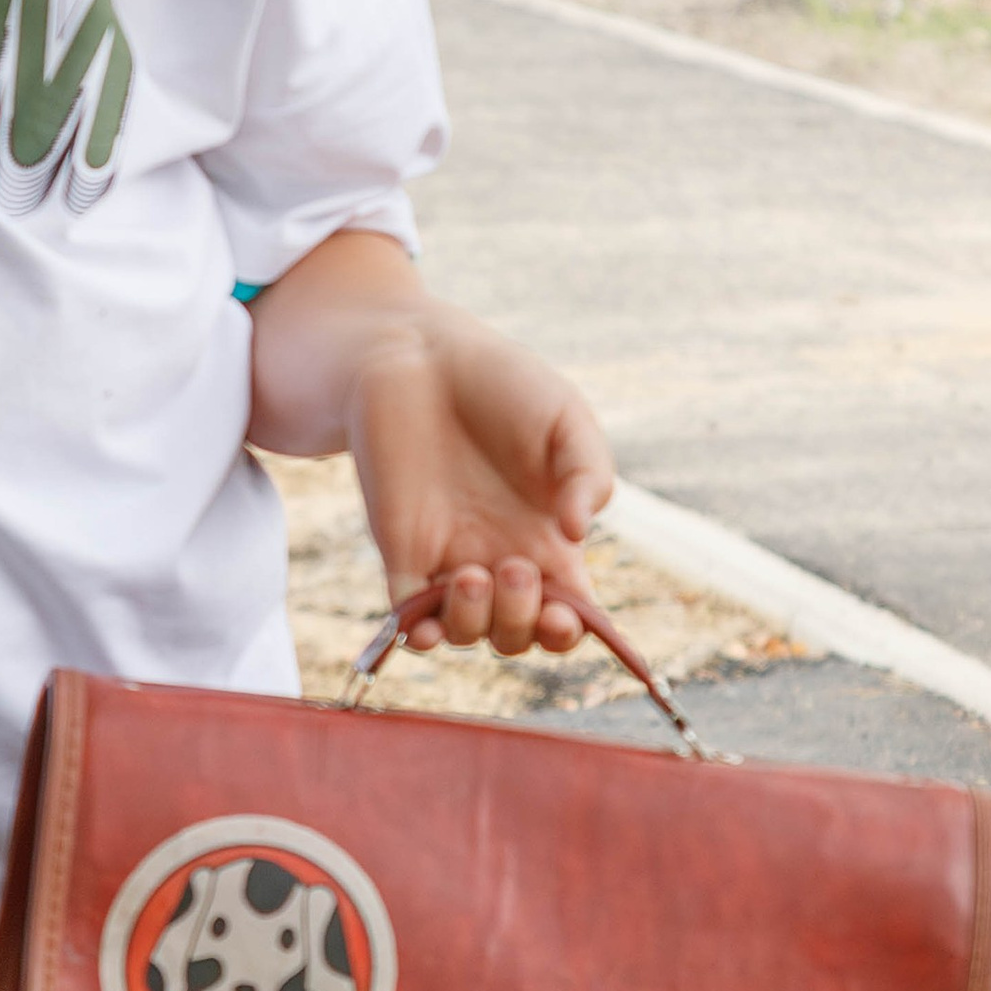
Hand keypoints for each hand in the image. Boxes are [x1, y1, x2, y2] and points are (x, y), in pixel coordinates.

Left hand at [245, 231, 614, 657]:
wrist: (421, 355)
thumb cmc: (502, 383)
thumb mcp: (566, 418)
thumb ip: (590, 474)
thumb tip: (579, 534)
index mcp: (549, 538)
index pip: (570, 612)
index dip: (573, 632)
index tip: (569, 613)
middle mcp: (501, 557)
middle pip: (519, 634)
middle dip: (523, 624)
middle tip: (514, 567)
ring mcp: (449, 556)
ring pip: (468, 633)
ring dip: (477, 625)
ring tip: (474, 574)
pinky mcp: (401, 547)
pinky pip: (408, 616)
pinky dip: (420, 635)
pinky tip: (427, 624)